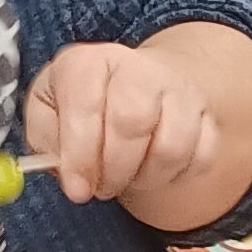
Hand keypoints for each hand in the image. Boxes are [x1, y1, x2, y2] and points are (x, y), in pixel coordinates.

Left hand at [23, 40, 234, 217]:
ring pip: (171, 146)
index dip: (79, 155)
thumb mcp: (48, 111)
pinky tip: (154, 170)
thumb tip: (63, 173)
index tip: (76, 189)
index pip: (86, 105)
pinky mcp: (206, 116)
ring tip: (127, 178)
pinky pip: (201, 157)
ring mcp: (178, 91)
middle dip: (113, 169)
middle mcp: (138, 69)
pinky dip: (177, 176)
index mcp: (89, 62)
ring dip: (145, 177)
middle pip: (133, 122)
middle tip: (102, 187)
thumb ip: (45, 140)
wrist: (138, 84)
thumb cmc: (85, 104)